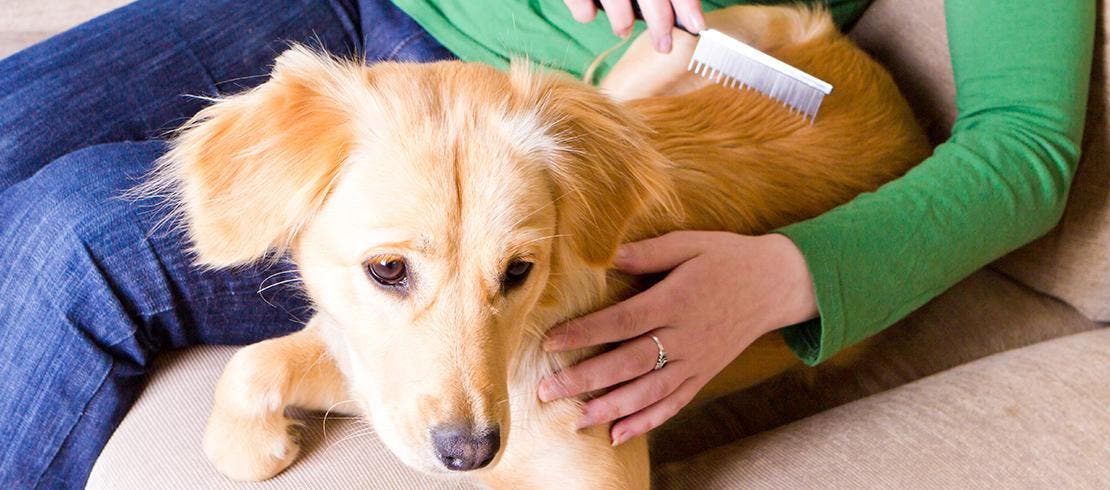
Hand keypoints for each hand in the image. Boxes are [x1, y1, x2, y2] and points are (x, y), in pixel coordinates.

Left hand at [537, 232, 817, 444]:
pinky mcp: (704, 374)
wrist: (777, 283)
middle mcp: (685, 336)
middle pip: (628, 363)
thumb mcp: (690, 243)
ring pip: (648, 391)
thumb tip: (607, 255)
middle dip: (585, 379)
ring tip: (575, 418)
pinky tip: (618, 434)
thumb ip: (648, 252)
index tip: (551, 342)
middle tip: (547, 390)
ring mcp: (696, 360)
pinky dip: (646, 421)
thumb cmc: (727, 257)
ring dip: (610, 408)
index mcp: (676, 300)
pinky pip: (673, 403)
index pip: (623, 321)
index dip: (585, 333)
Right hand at [562, 0, 705, 52]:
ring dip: (622, 22)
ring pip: (616, 3)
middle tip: (663, 45)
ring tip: (623, 30)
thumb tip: (685, 10)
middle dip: (660, 25)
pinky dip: (586, 13)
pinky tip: (591, 12)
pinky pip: (582, 7)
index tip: (697, 27)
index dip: (687, 5)